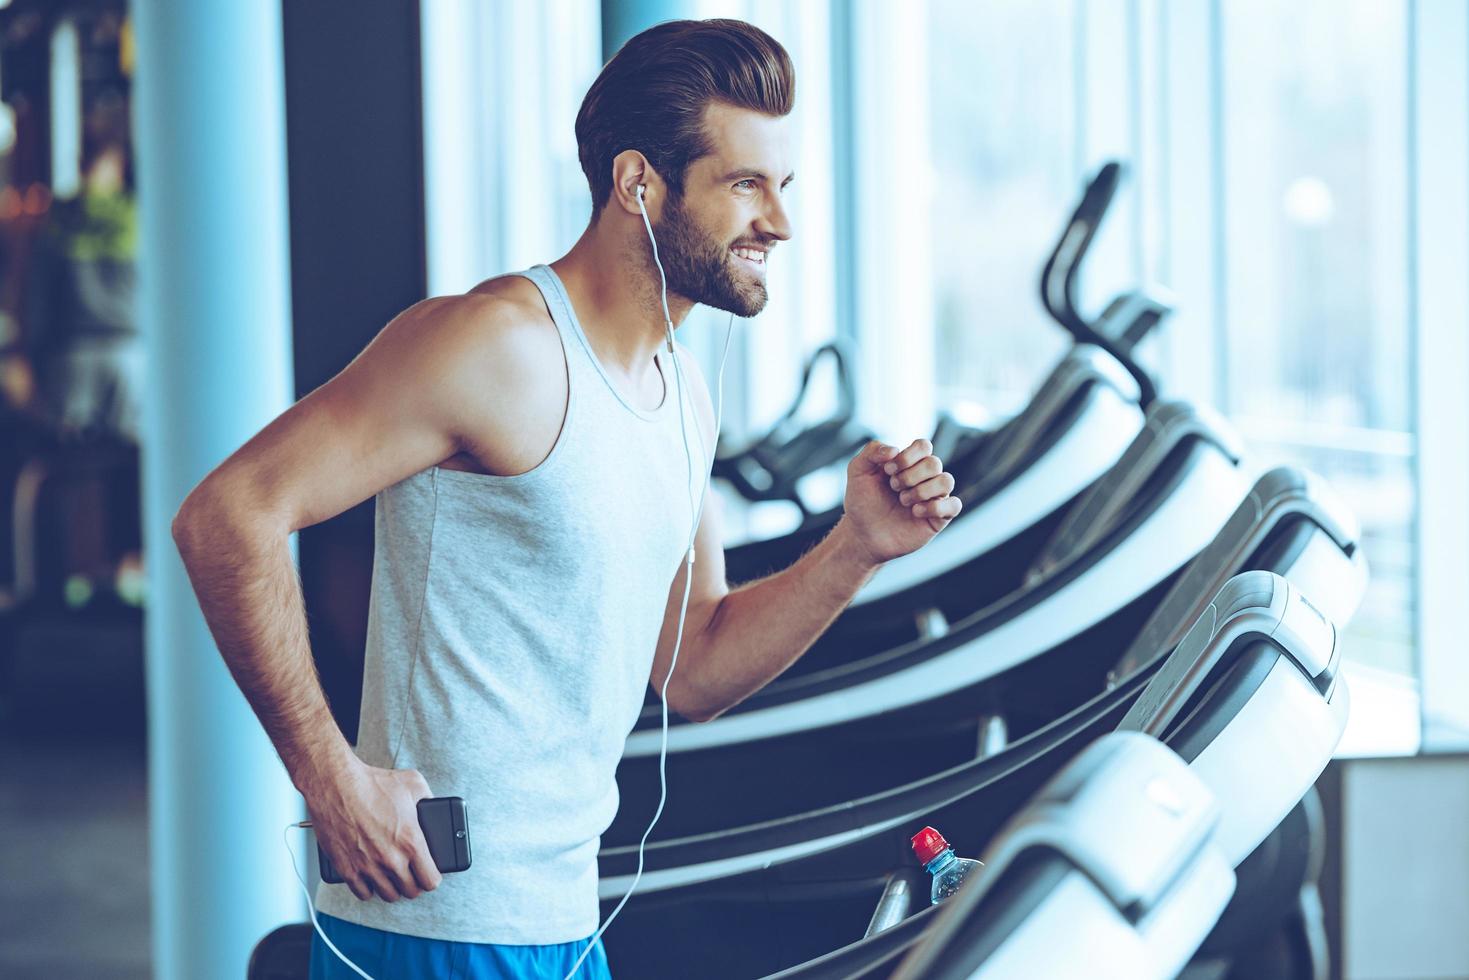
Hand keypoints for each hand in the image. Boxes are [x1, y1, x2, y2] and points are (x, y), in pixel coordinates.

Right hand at [303, 757, 442, 901]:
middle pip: (411, 891)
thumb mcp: (413, 783)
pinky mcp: (347, 869)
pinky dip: (368, 888)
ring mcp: (368, 867)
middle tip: (411, 873)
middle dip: (414, 883)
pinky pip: (363, 893)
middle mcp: (391, 859)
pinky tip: (371, 878)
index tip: (429, 873)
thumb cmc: (373, 783)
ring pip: (388, 895)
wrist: (337, 785)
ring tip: (392, 876)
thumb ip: (429, 798)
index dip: (432, 878)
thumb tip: (434, 806)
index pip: (430, 880)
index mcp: (411, 842)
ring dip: (392, 887)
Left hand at [842, 438, 961, 565]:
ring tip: (903, 501)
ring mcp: (934, 497)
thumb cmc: (862, 501)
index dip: (908, 456)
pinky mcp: (939, 518)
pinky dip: (935, 507)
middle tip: (893, 487)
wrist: (863, 533)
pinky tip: (916, 512)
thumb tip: (895, 449)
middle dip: (910, 475)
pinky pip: (954, 505)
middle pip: (934, 463)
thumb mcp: (858, 471)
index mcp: (910, 463)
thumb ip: (871, 451)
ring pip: (946, 481)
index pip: (924, 446)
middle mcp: (925, 477)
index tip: (888, 470)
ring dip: (921, 490)